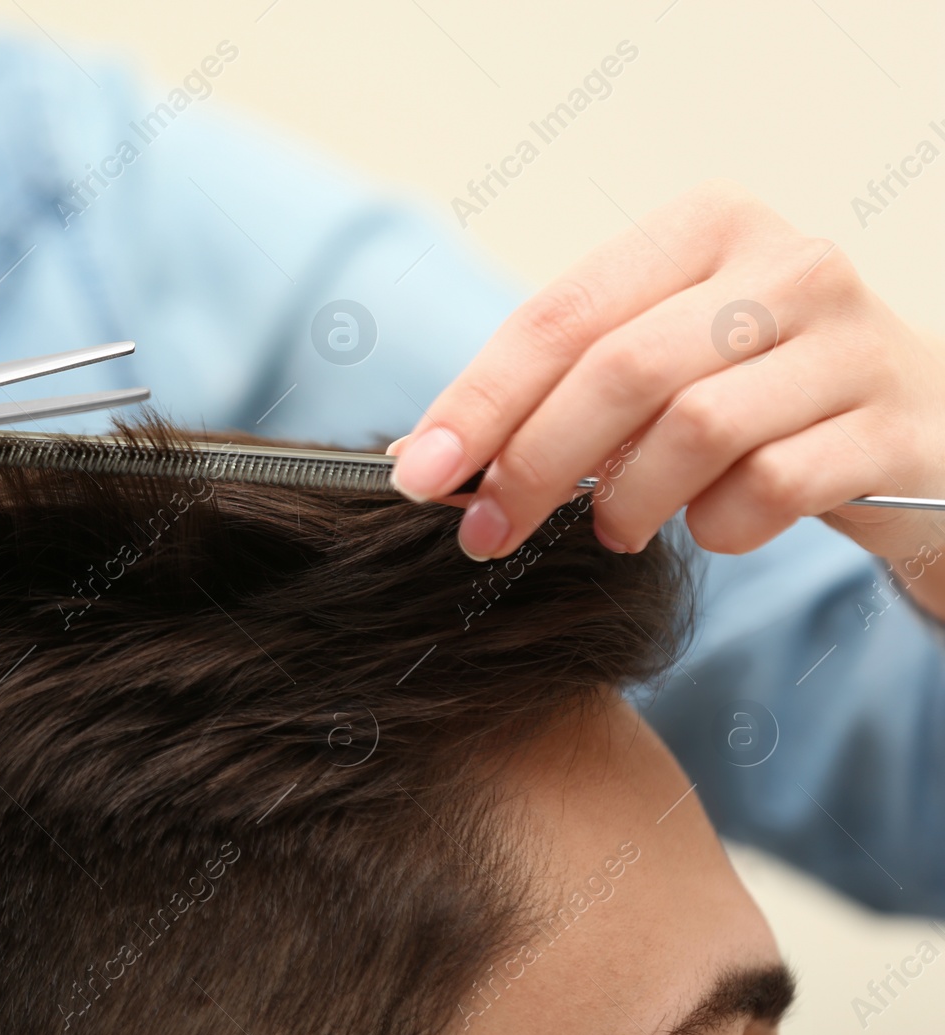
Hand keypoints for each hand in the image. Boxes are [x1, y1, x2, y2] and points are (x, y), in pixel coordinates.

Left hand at [390, 180, 944, 575]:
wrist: (921, 429)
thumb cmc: (757, 394)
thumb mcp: (658, 360)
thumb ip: (558, 387)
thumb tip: (430, 456)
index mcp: (705, 225)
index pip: (560, 313)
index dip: (479, 401)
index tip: (418, 474)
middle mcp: (784, 262)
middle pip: (618, 370)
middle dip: (533, 465)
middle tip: (487, 531)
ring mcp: (851, 339)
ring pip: (693, 429)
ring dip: (629, 501)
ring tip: (619, 527)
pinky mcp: (895, 423)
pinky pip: (771, 487)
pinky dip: (718, 527)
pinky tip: (713, 525)